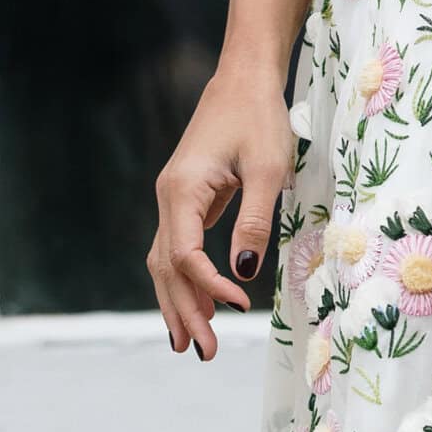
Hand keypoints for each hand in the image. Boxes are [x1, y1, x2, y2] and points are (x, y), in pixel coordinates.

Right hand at [146, 66, 295, 361]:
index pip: (183, 254)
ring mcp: (174, 198)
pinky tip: (196, 305)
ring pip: (165, 261)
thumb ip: (253, 220)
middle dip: (183, 311)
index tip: (238, 306)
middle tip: (204, 353)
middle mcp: (169, 197)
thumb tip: (243, 270)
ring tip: (192, 344)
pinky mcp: (187, 198)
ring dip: (178, 302)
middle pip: (165, 267)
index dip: (207, 286)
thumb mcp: (266, 169)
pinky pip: (176, 247)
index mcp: (182, 190)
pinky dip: (183, 279)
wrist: (244, 79)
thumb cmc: (259, 117)